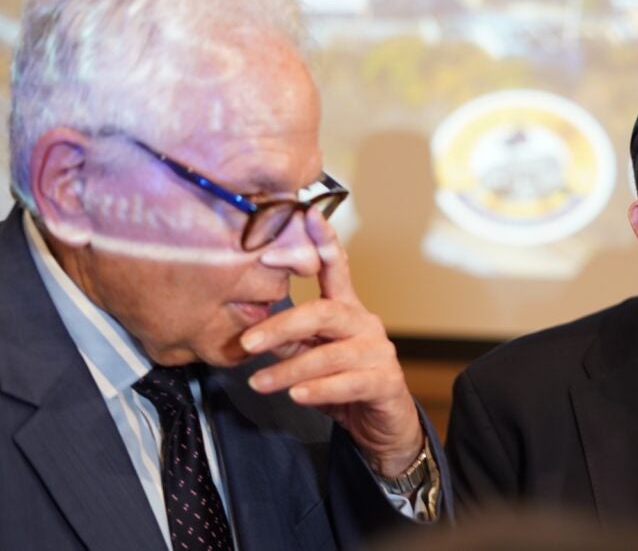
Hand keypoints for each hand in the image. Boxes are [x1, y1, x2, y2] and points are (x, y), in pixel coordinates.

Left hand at [240, 211, 422, 476]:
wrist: (383, 426)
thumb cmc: (343, 384)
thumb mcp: (310, 358)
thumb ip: (289, 341)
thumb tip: (249, 331)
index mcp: (347, 310)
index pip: (337, 268)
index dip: (324, 241)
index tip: (307, 214)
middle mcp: (365, 324)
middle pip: (324, 312)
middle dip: (282, 326)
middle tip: (246, 343)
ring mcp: (379, 352)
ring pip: (330, 354)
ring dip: (289, 370)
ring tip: (257, 384)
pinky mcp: (386, 382)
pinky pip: (349, 382)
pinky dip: (320, 389)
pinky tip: (297, 397)